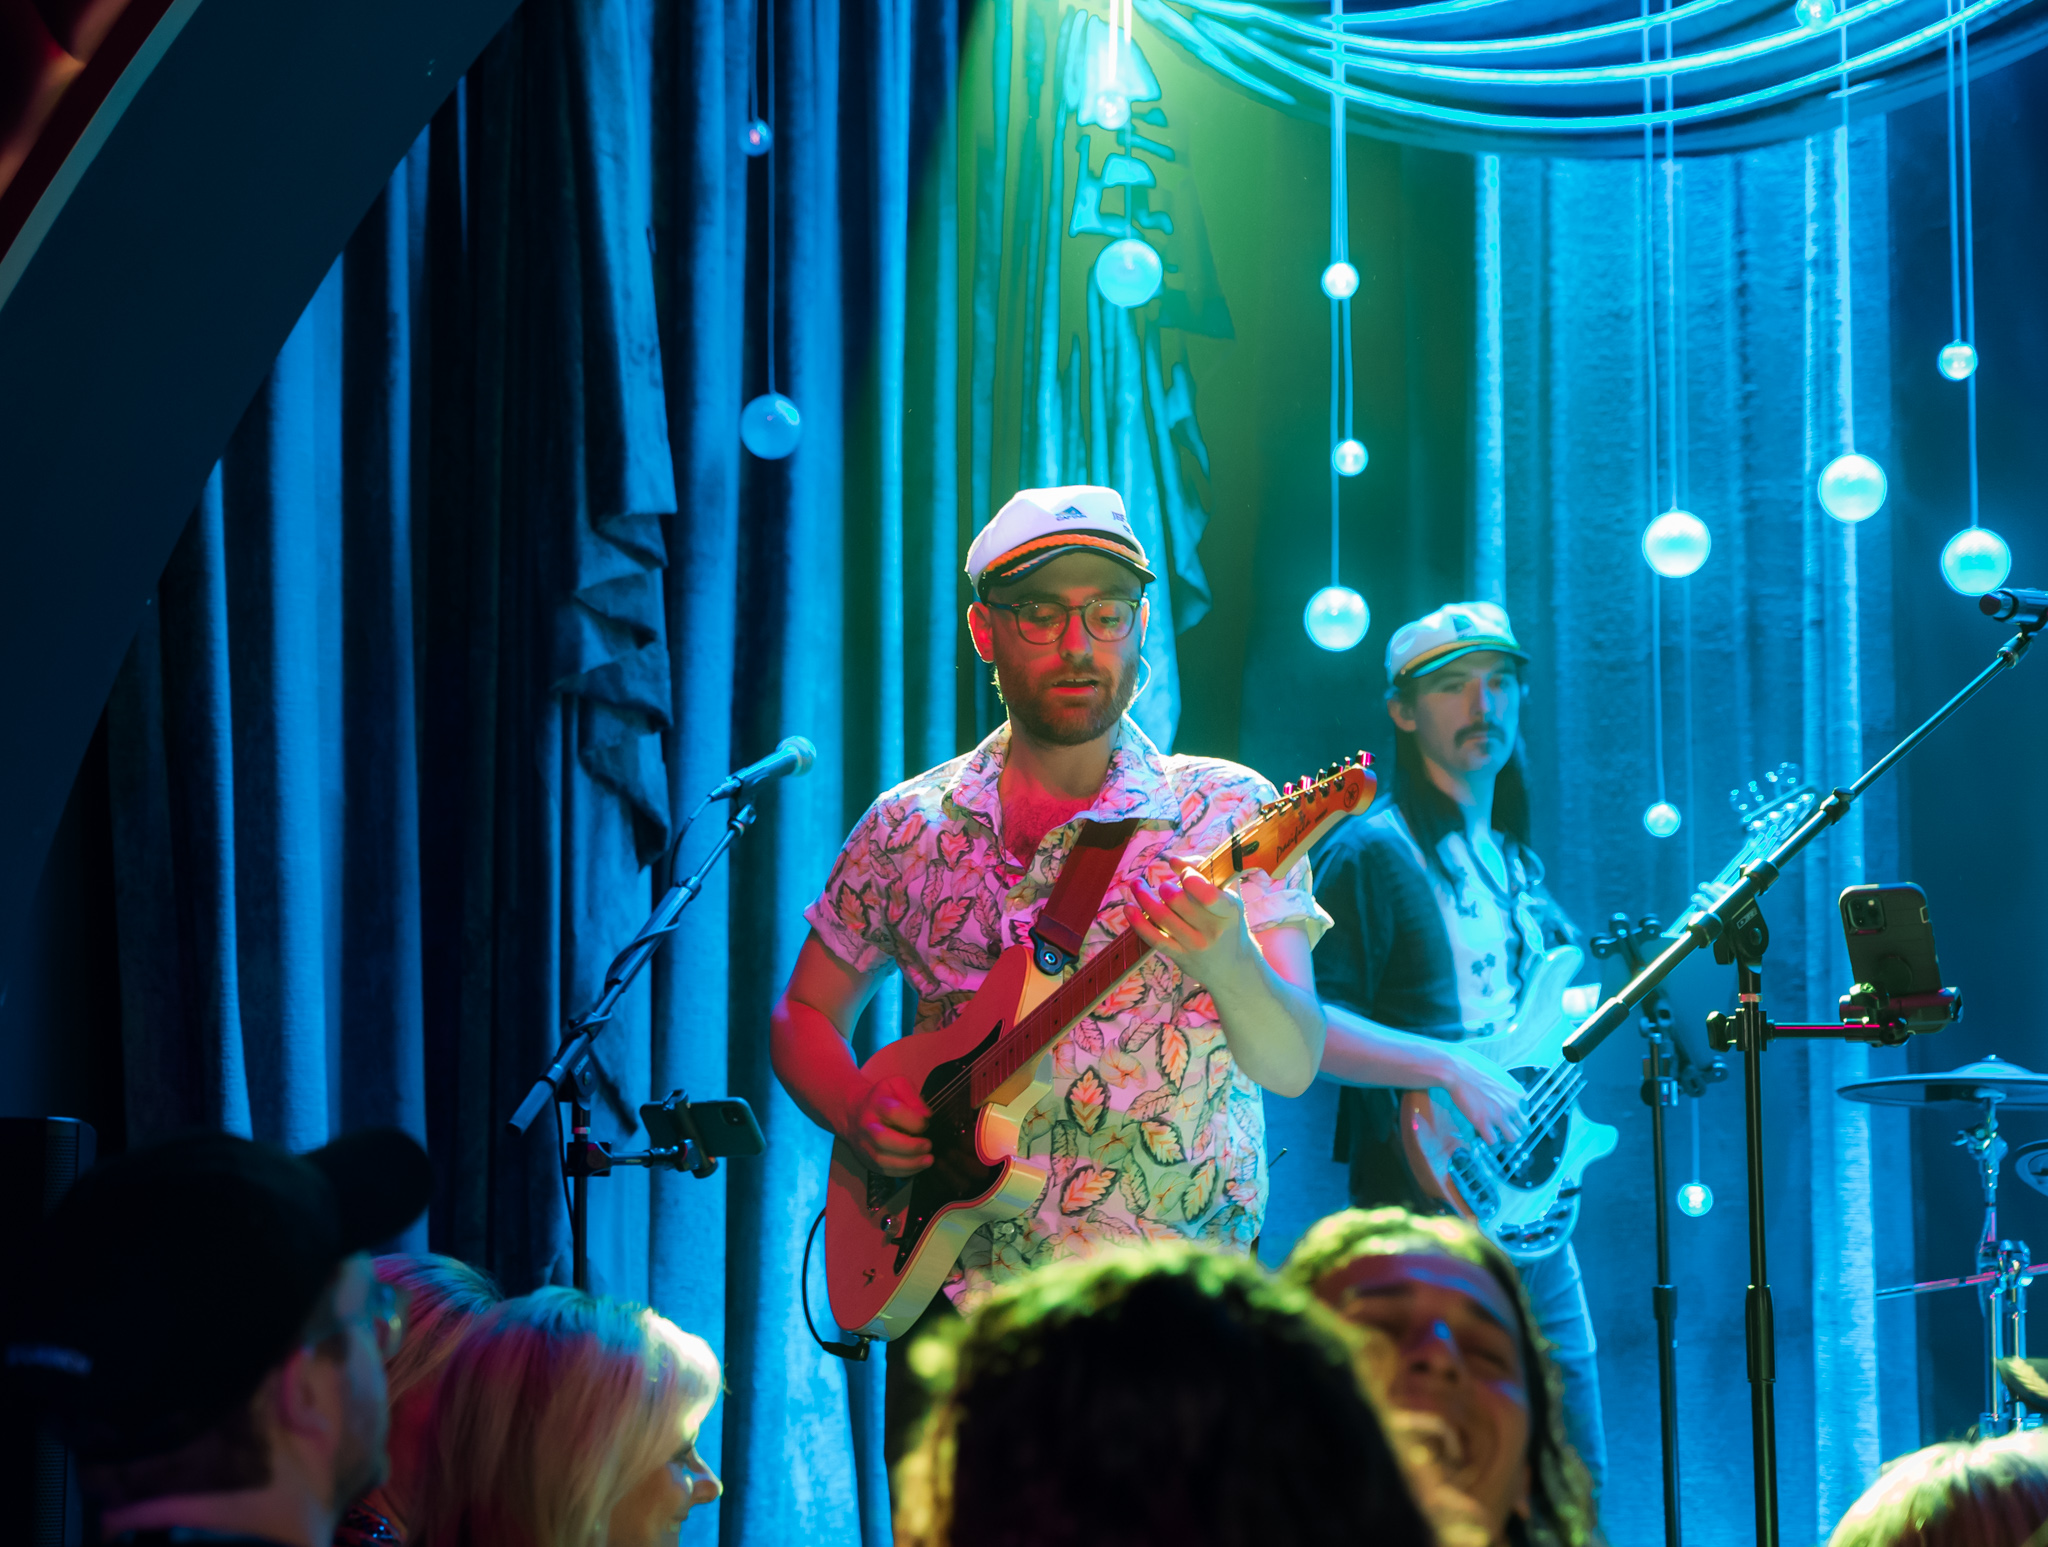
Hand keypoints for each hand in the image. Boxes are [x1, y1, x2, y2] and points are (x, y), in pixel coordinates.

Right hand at [840, 1074, 932, 1175]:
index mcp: (876, 1103)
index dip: (913, 1119)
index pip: (893, 1112)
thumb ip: (912, 1097)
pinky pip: (883, 1170)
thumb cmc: (882, 1098)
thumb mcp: (897, 1086)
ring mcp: (864, 1144)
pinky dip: (903, 1171)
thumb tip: (926, 1115)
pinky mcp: (866, 1159)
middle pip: (883, 1139)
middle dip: (909, 1146)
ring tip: (928, 1159)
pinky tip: (917, 1166)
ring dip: (908, 1163)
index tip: (926, 1121)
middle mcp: (867, 1125)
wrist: (853, 1112)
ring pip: (882, 1159)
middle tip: (928, 1145)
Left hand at [1126, 857, 1259, 994]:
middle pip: (1178, 901)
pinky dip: (1138, 922)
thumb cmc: (1228, 922)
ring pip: (1162, 916)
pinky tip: (1128, 907)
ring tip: (1137, 885)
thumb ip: (1205, 870)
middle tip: (1164, 886)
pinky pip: (1154, 938)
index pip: (1207, 894)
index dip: (1190, 877)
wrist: (1233, 968)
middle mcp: (1213, 929)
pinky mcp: (1180, 956)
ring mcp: (1195, 945)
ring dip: (1144, 896)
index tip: (1184, 873)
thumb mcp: (1228, 895)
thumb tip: (1174, 860)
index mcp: (1229, 910)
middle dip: (1165, 888)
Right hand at [1432, 1043, 1526, 1146]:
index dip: (1516, 1118)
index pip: (1526, 1113)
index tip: (1508, 1120)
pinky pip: (1494, 1143)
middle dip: (1516, 1133)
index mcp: (1518, 1094)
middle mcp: (1512, 1106)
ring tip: (1497, 1139)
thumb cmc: (1474, 1068)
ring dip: (1506, 1142)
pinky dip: (1490, 1144)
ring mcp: (1498, 1115)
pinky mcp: (1483, 1122)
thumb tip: (1505, 1093)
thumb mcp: (1499, 1074)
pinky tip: (1484, 1140)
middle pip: (1525, 1129)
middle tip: (1505, 1134)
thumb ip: (1507, 1087)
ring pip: (1514, 1139)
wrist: (1457, 1070)